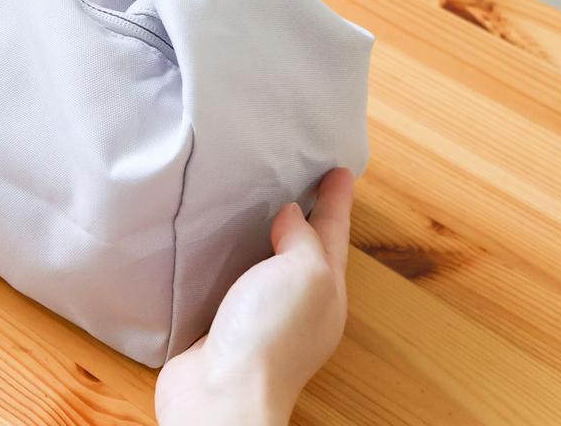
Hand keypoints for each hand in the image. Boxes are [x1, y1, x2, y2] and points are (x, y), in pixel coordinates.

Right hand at [155, 168, 354, 425]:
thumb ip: (301, 238)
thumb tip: (291, 216)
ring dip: (268, 238)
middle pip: (307, 250)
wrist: (221, 391)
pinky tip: (221, 251)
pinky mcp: (224, 325)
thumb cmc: (268, 333)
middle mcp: (298, 304)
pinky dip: (234, 260)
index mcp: (326, 290)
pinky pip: (234, 281)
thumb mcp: (302, 271)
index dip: (336, 199)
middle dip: (308, 217)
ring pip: (270, 265)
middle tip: (303, 182)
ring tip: (260, 208)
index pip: (334, 232)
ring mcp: (261, 317)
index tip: (339, 169)